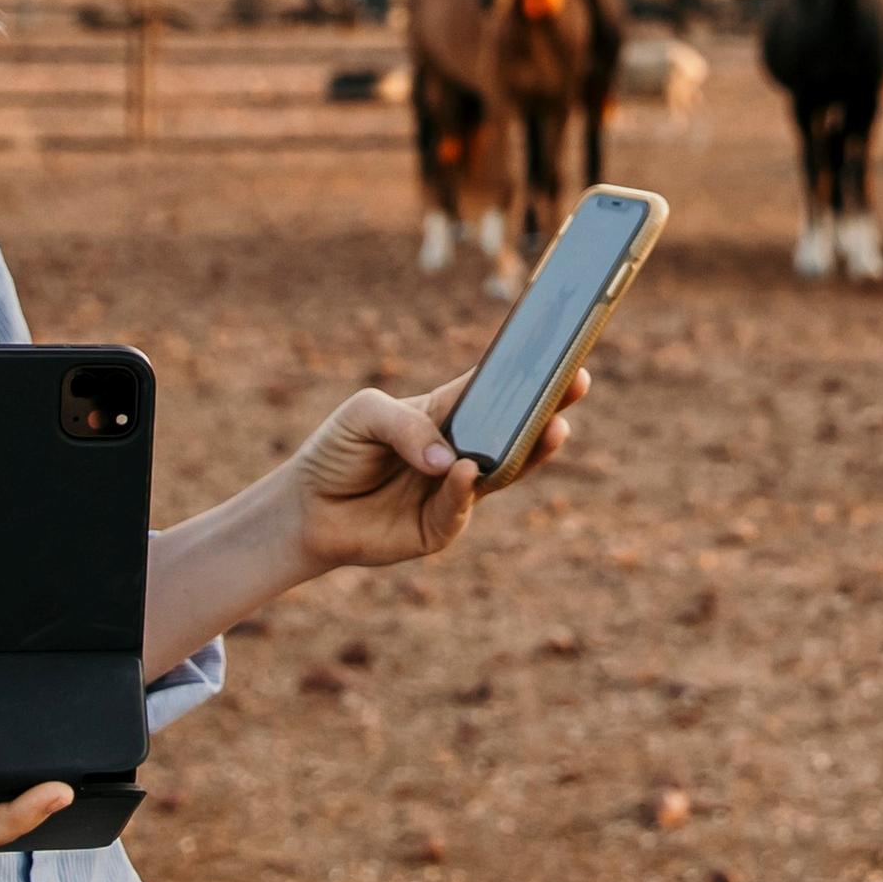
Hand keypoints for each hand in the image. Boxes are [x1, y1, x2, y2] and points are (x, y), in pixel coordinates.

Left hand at [282, 366, 585, 578]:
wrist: (305, 508)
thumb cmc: (336, 451)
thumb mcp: (363, 415)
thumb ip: (405, 425)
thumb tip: (449, 456)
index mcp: (445, 414)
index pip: (492, 389)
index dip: (526, 373)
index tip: (563, 353)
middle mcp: (459, 451)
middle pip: (513, 430)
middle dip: (548, 409)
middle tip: (577, 384)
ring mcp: (454, 491)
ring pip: (503, 471)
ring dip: (529, 451)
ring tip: (552, 428)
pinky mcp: (438, 528)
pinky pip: (459, 507)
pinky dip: (464, 489)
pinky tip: (466, 470)